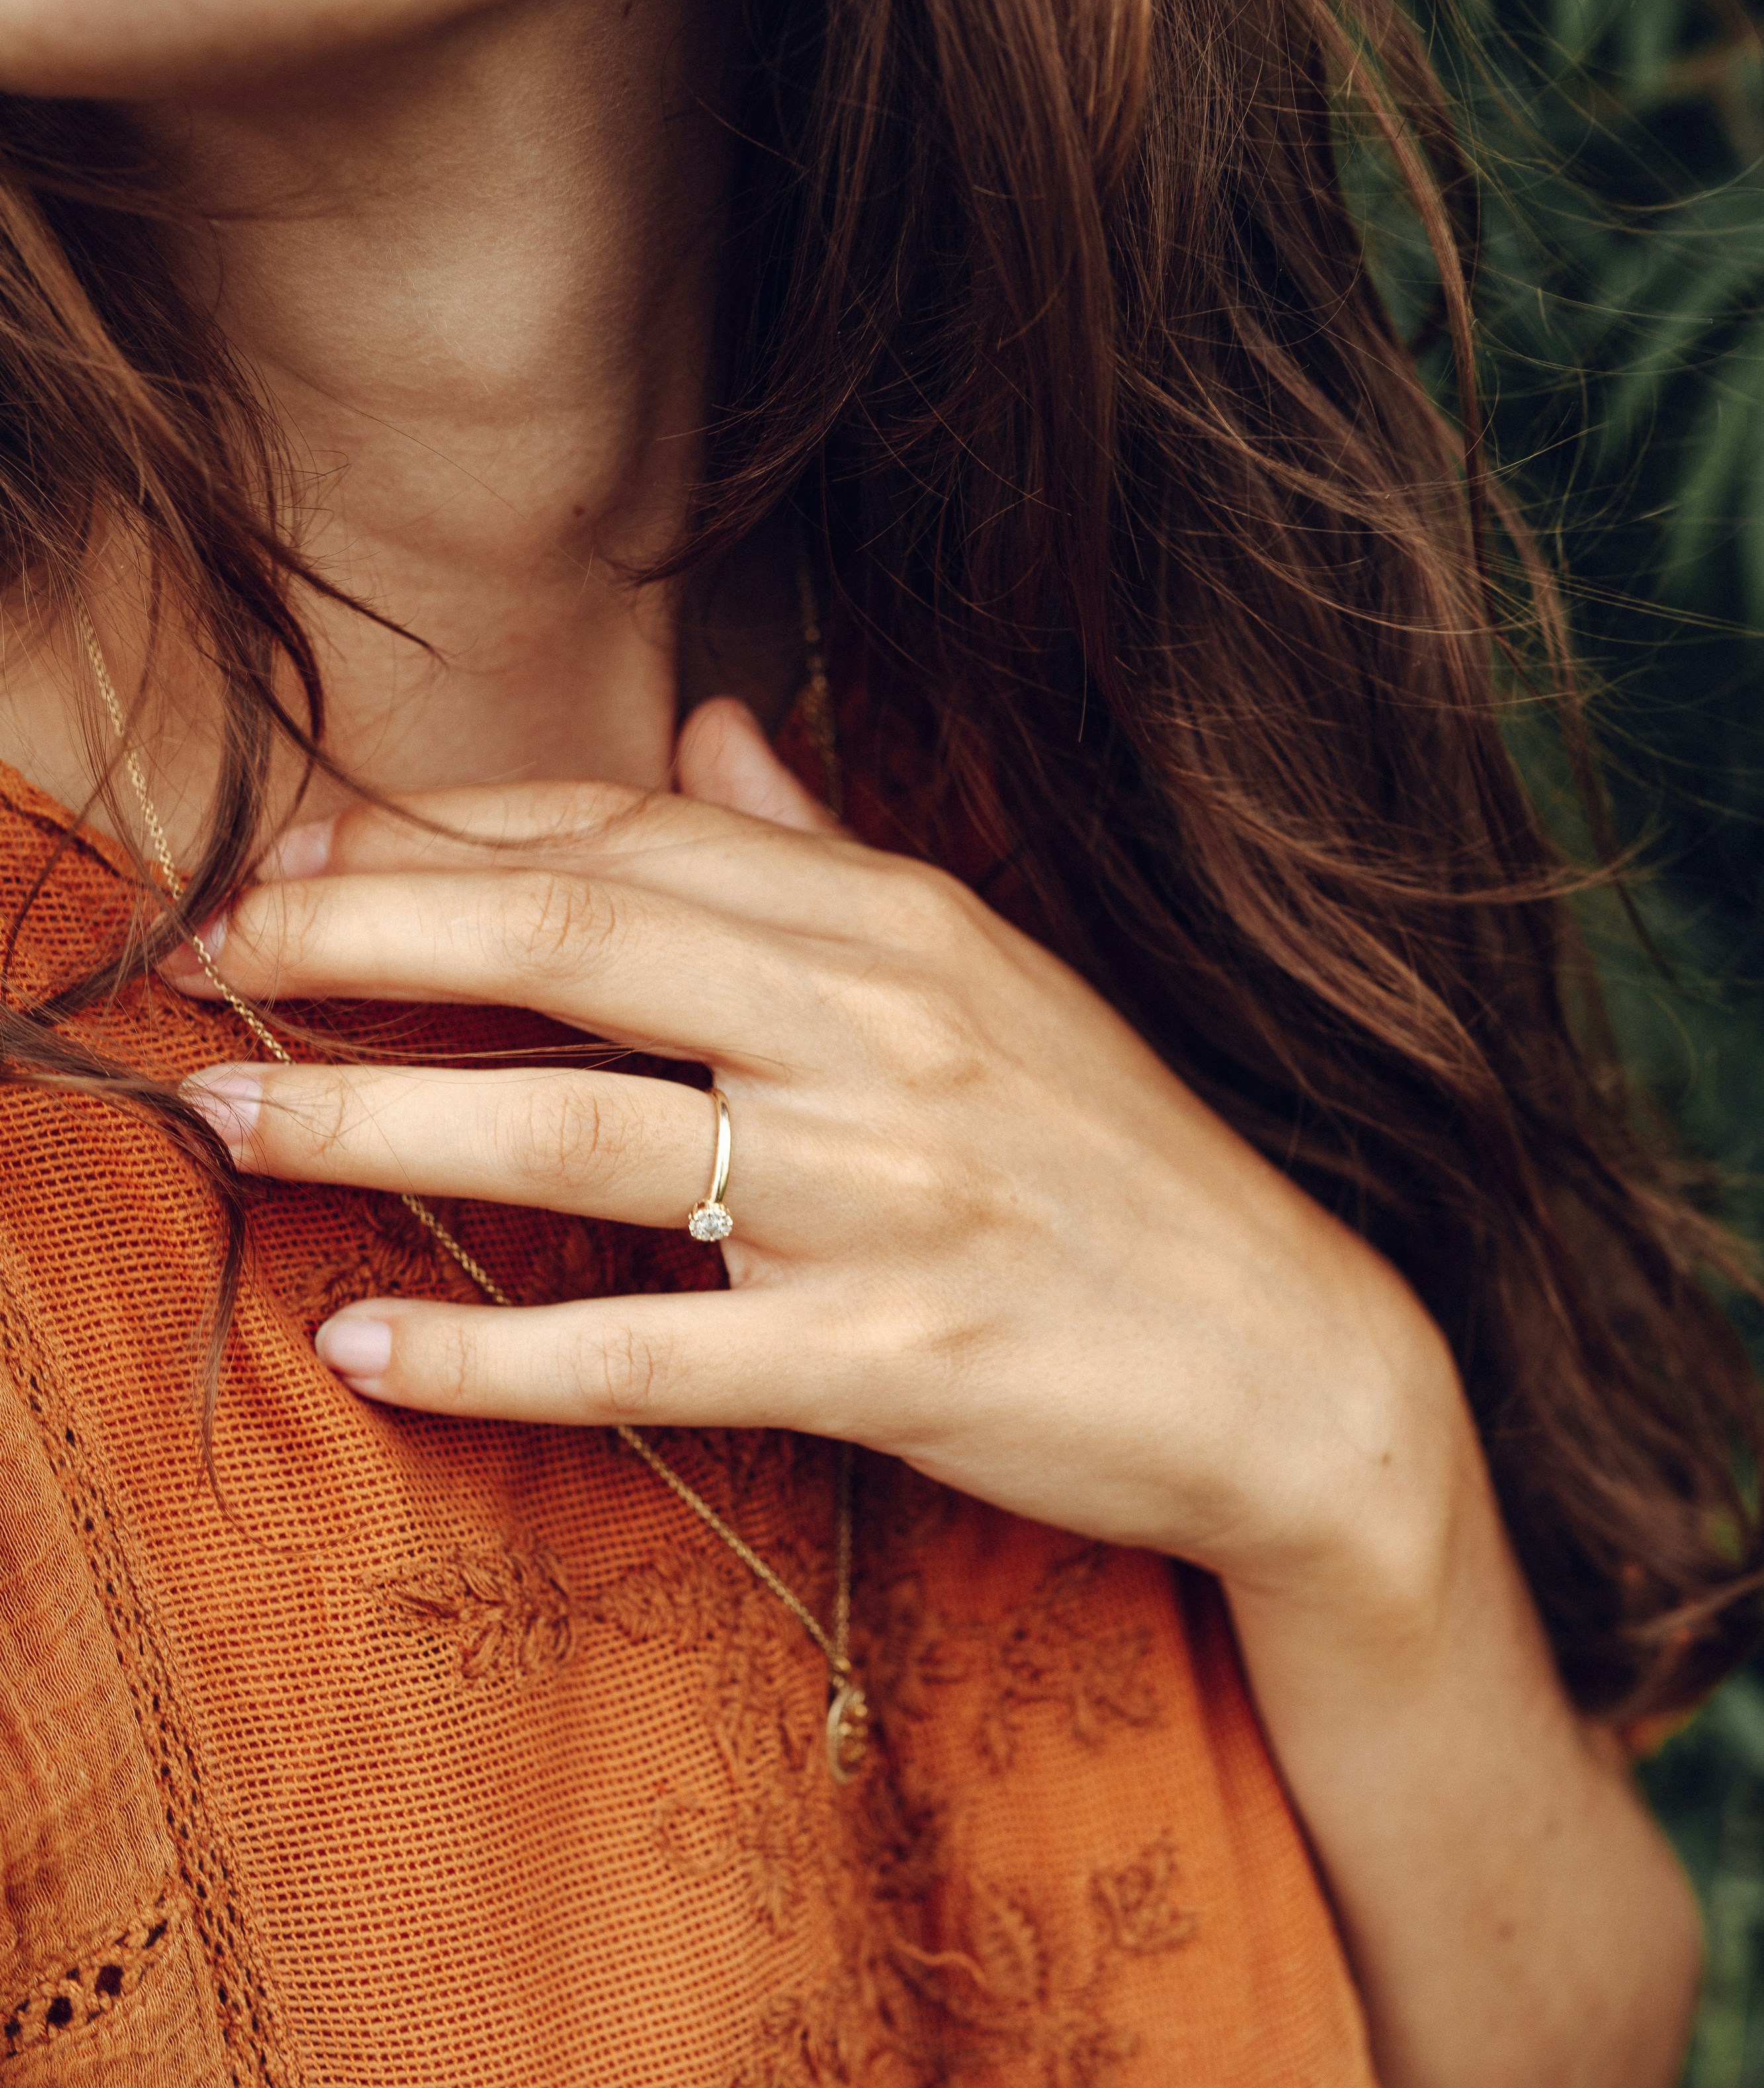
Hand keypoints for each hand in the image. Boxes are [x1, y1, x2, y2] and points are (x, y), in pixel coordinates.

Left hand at [174, 699, 1472, 1606]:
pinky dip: (492, 1352)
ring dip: (381, 1115)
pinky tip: (362, 1346)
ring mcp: (887, 1196)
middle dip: (361, 931)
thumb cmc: (1123, 1170)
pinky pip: (647, 1354)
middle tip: (200, 945)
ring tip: (225, 1113)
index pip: (622, 834)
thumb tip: (712, 721)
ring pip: (583, 1129)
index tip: (286, 853)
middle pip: (574, 934)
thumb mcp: (995, 976)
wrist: (1300, 1365)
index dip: (433, 834)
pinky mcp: (890, 1359)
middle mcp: (883, 1028)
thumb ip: (831, 849)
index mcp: (900, 921)